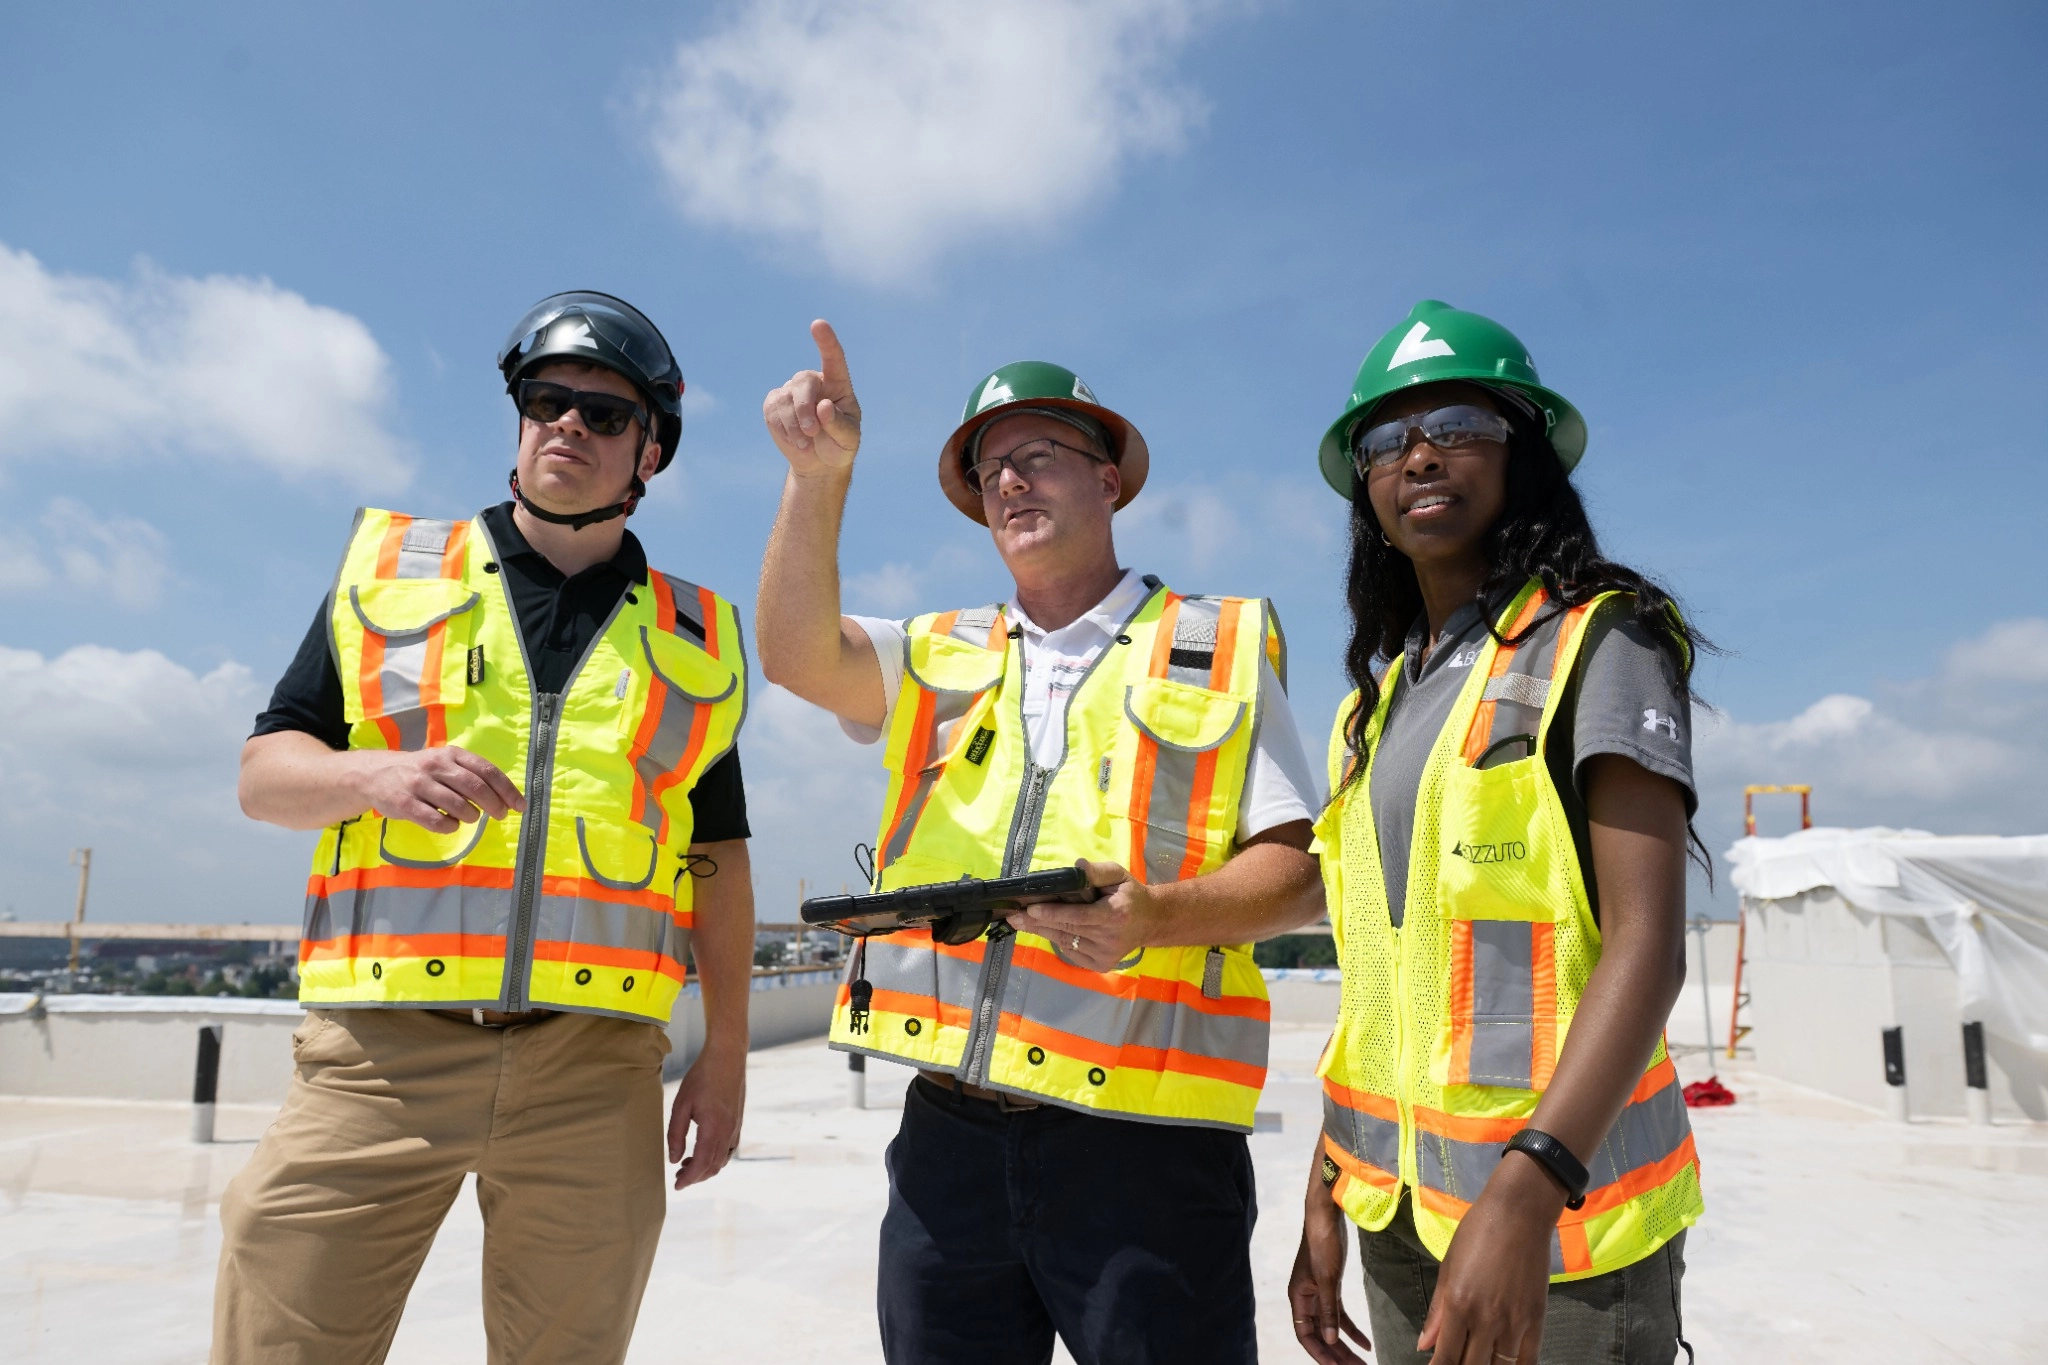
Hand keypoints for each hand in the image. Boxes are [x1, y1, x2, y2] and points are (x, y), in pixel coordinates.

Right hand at [352, 746, 524, 833]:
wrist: (375, 774)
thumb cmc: (420, 771)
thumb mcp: (445, 763)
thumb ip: (470, 774)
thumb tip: (504, 796)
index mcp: (451, 754)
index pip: (487, 771)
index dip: (507, 790)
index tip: (519, 806)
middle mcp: (436, 765)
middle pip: (475, 787)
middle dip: (494, 804)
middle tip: (500, 815)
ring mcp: (419, 784)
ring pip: (457, 804)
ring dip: (471, 816)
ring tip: (471, 818)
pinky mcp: (405, 803)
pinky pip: (435, 820)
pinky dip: (450, 826)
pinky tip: (451, 825)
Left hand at [668, 1040, 745, 1190]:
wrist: (727, 1057)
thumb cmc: (702, 1077)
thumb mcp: (681, 1105)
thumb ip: (675, 1134)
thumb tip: (673, 1159)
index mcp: (713, 1129)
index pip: (701, 1164)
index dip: (688, 1179)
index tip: (677, 1186)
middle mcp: (728, 1132)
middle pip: (713, 1166)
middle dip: (696, 1177)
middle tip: (678, 1178)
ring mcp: (736, 1127)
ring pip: (722, 1160)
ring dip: (706, 1168)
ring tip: (687, 1165)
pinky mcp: (738, 1122)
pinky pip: (729, 1149)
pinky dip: (717, 1157)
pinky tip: (705, 1151)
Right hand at [763, 320, 861, 475]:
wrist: (819, 462)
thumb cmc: (840, 446)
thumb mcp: (848, 440)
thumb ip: (839, 425)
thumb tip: (823, 406)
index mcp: (838, 384)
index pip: (833, 358)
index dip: (826, 341)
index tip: (818, 325)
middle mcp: (814, 382)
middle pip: (803, 382)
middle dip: (804, 408)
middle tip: (812, 432)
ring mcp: (791, 390)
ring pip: (785, 400)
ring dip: (794, 425)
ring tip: (806, 444)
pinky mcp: (774, 403)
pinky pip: (772, 411)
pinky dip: (782, 430)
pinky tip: (795, 441)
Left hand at [1006, 860, 1154, 971]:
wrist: (1150, 922)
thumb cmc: (1130, 895)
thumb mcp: (1118, 875)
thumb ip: (1098, 871)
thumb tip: (1076, 866)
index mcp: (1115, 915)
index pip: (1078, 916)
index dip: (1053, 913)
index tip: (1031, 908)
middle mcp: (1110, 939)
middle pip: (1067, 930)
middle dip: (1037, 922)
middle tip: (1013, 916)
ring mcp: (1105, 955)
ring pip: (1065, 942)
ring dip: (1042, 931)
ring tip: (1020, 922)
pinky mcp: (1101, 964)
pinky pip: (1071, 952)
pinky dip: (1057, 939)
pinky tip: (1045, 929)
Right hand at [1291, 1168, 1371, 1362]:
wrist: (1327, 1216)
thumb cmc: (1322, 1244)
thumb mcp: (1327, 1279)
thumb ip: (1328, 1310)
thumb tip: (1329, 1340)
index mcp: (1298, 1297)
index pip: (1305, 1335)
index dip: (1319, 1354)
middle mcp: (1305, 1298)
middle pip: (1320, 1335)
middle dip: (1337, 1354)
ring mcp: (1318, 1293)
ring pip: (1330, 1327)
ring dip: (1345, 1345)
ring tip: (1362, 1362)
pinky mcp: (1331, 1286)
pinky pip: (1340, 1315)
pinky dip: (1352, 1329)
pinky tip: (1366, 1342)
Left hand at [1416, 1154, 1560, 1363]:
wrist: (1519, 1212)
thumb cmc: (1477, 1233)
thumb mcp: (1448, 1268)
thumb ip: (1437, 1312)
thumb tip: (1423, 1345)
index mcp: (1459, 1304)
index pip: (1446, 1357)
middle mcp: (1486, 1319)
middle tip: (1457, 1362)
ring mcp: (1515, 1322)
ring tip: (1478, 1361)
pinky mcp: (1537, 1319)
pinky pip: (1528, 1360)